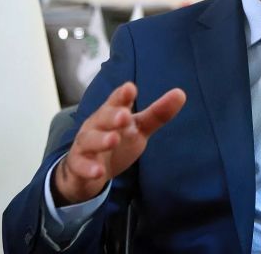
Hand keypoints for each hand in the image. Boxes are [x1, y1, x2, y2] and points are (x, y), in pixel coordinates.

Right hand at [53, 83, 185, 204]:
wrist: (86, 170)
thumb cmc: (116, 141)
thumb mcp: (138, 128)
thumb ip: (157, 114)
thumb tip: (181, 93)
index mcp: (112, 113)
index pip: (117, 101)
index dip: (122, 95)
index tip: (130, 88)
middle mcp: (96, 125)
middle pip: (102, 117)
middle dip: (112, 115)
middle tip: (125, 115)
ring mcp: (85, 145)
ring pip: (89, 140)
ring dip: (101, 139)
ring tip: (113, 140)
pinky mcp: (78, 165)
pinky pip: (81, 165)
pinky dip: (88, 168)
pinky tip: (98, 172)